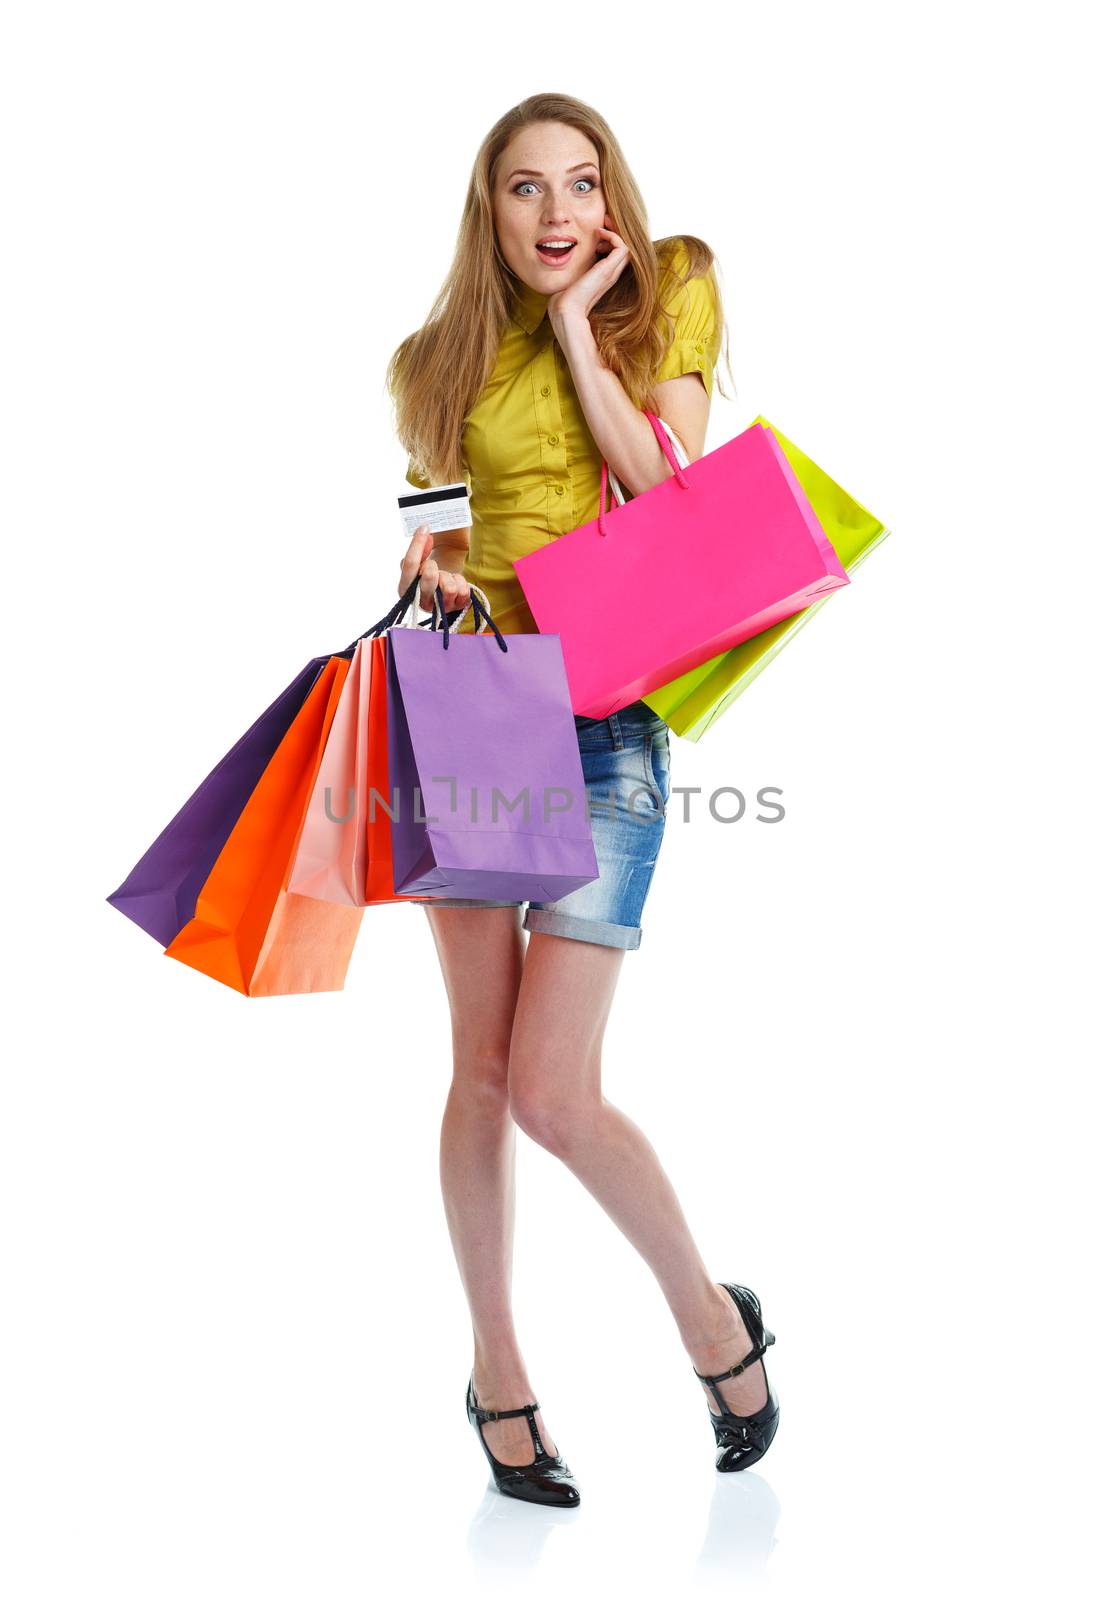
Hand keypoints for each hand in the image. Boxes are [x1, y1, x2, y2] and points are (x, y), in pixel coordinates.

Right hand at [398, 526, 470, 619]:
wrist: (448, 579)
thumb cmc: (432, 568)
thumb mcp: (420, 559)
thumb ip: (418, 547)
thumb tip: (424, 530)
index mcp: (405, 588)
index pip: (409, 564)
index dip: (417, 544)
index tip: (425, 528)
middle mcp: (420, 601)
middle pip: (429, 576)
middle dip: (433, 565)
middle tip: (434, 565)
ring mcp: (439, 607)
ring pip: (449, 588)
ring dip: (449, 576)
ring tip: (446, 576)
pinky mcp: (455, 608)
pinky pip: (462, 592)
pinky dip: (461, 582)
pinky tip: (455, 582)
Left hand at [547, 213, 630, 337]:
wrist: (566, 310)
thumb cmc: (564, 297)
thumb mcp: (571, 277)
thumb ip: (573, 267)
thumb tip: (562, 256)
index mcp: (603, 276)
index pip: (615, 253)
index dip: (610, 239)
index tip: (596, 230)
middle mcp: (610, 273)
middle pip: (623, 248)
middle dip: (614, 232)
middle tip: (602, 222)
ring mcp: (611, 272)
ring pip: (626, 246)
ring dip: (615, 232)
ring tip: (600, 227)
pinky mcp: (608, 270)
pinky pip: (622, 246)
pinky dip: (612, 235)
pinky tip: (598, 233)